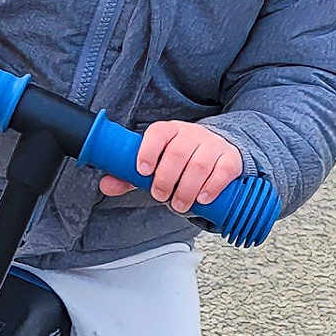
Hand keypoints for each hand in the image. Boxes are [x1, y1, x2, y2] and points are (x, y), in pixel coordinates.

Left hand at [99, 121, 243, 213]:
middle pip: (178, 152)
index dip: (148, 150)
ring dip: (187, 188)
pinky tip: (202, 198)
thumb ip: (130, 176)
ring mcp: (213, 144)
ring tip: (179, 204)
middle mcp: (191, 134)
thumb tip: (105, 185)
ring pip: (200, 164)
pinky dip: (211, 186)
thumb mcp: (155, 165)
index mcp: (169, 130)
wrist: (217, 151)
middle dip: (166, 179)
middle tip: (161, 196)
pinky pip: (223, 170)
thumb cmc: (180, 161)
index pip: (158, 132)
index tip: (143, 171)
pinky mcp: (230, 158)